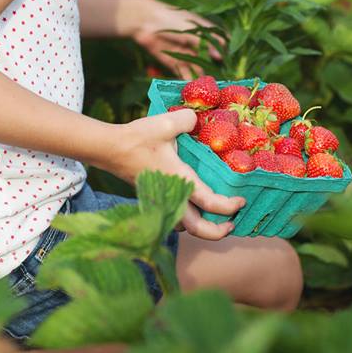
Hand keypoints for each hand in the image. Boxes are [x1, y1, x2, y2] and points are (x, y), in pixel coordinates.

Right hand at [111, 109, 245, 240]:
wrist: (110, 149)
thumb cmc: (138, 138)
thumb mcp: (166, 122)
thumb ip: (188, 120)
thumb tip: (197, 121)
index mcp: (181, 180)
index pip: (211, 203)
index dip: (229, 206)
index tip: (241, 201)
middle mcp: (172, 196)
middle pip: (198, 229)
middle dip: (217, 232)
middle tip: (232, 225)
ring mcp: (161, 201)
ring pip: (184, 226)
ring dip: (200, 228)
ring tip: (214, 218)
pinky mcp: (154, 198)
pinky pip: (175, 217)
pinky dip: (187, 218)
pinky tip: (192, 205)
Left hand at [130, 0, 220, 80]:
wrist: (145, 22)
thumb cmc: (170, 20)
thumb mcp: (190, 30)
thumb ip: (204, 43)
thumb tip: (219, 57)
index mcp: (203, 32)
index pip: (219, 43)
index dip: (225, 53)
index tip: (232, 63)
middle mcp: (196, 44)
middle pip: (209, 59)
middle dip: (215, 69)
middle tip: (221, 81)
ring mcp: (185, 53)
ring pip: (197, 68)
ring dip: (201, 77)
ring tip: (207, 87)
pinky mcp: (173, 62)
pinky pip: (183, 73)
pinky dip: (187, 80)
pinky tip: (192, 87)